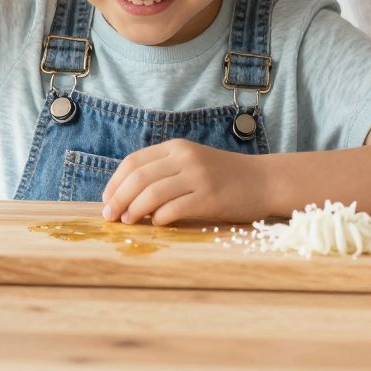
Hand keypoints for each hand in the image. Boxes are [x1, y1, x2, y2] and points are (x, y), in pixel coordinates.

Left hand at [102, 139, 269, 225]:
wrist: (263, 181)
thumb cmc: (224, 177)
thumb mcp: (192, 163)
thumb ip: (164, 172)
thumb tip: (127, 196)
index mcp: (177, 147)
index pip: (133, 162)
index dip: (114, 183)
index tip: (106, 200)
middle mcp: (185, 158)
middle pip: (138, 178)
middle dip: (117, 199)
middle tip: (109, 217)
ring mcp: (198, 176)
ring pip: (151, 193)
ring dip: (134, 211)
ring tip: (128, 223)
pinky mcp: (209, 197)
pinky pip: (173, 209)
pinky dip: (158, 218)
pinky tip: (156, 224)